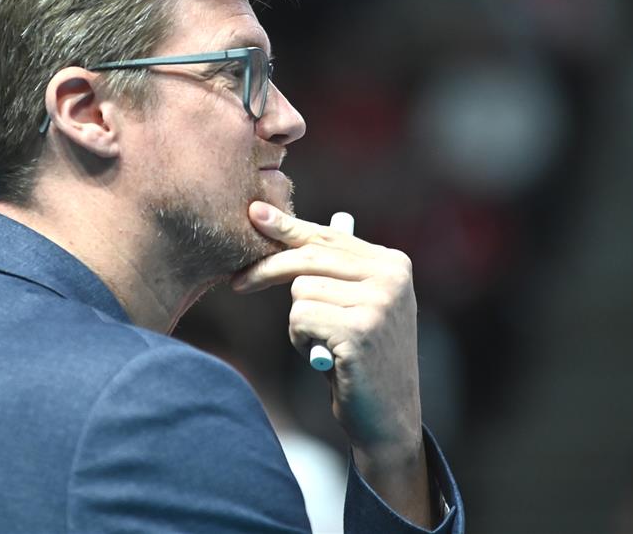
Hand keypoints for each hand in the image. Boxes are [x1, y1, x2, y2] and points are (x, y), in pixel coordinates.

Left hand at [232, 201, 432, 524]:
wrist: (388, 417)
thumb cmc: (360, 358)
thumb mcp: (354, 305)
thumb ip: (330, 269)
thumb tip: (275, 223)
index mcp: (393, 263)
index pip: (329, 236)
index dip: (287, 228)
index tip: (254, 215)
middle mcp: (392, 277)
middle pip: (308, 257)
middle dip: (267, 270)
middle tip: (238, 284)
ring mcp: (380, 303)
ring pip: (300, 291)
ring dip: (298, 322)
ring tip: (323, 344)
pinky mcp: (361, 330)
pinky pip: (300, 317)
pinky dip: (301, 340)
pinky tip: (325, 358)